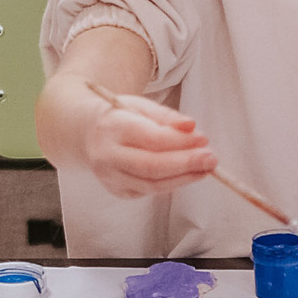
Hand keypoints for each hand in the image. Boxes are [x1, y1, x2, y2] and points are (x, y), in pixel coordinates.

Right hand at [78, 92, 214, 199]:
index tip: (203, 138)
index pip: (150, 139)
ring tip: (205, 169)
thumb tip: (191, 127)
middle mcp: (108, 156)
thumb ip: (166, 116)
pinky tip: (187, 175)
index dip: (180, 141)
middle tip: (211, 159)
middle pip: (151, 166)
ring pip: (152, 184)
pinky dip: (171, 184)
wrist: (85, 133)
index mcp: (112, 128)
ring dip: (183, 178)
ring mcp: (111, 177)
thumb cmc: (118, 117)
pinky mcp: (118, 191)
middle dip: (186, 164)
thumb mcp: (139, 105)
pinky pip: (149, 191)